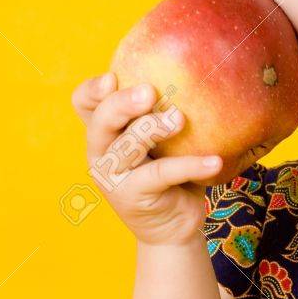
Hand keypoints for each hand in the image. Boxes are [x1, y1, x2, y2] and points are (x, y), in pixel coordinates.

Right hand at [72, 72, 223, 246]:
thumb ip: (168, 112)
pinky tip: (214, 161)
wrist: (175, 226)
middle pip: (100, 122)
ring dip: (152, 129)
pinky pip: (162, 174)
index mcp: (105, 132)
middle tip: (149, 92)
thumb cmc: (173, 174)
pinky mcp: (133, 197)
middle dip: (122, 103)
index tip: (113, 76)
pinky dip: (190, 166)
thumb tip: (204, 72)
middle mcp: (101, 153)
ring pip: (126, 147)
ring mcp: (113, 177)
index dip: (91, 90)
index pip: (84, 104)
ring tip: (179, 119)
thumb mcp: (166, 141)